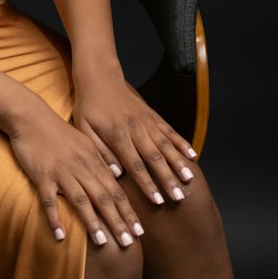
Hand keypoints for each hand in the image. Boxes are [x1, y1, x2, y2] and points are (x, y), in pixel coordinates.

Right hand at [6, 94, 146, 247]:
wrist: (30, 116)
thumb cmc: (57, 132)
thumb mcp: (85, 141)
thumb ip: (101, 159)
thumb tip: (117, 175)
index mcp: (94, 161)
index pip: (116, 191)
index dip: (128, 212)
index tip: (139, 232)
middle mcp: (81, 167)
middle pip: (103, 198)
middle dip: (118, 221)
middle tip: (129, 242)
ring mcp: (61, 172)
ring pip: (81, 200)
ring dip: (92, 222)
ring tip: (103, 243)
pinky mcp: (42, 175)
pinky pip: (49, 200)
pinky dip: (55, 218)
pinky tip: (61, 235)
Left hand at [73, 70, 198, 210]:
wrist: (100, 78)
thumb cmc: (89, 106)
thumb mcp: (84, 129)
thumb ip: (99, 151)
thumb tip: (115, 174)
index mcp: (118, 135)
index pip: (135, 165)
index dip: (147, 184)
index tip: (157, 201)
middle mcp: (136, 129)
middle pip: (155, 158)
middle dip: (168, 179)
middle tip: (178, 197)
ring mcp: (148, 122)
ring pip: (167, 146)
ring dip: (179, 164)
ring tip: (189, 180)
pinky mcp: (154, 116)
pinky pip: (171, 132)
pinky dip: (182, 144)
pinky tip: (193, 156)